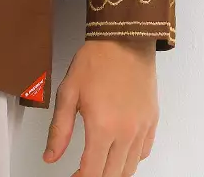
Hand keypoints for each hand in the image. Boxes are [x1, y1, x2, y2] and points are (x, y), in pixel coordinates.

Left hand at [43, 38, 158, 175]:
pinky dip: (131, 159)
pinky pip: (144, 152)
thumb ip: (59, 129)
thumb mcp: (68, 92)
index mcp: (102, 128)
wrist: (124, 39)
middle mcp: (125, 133)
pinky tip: (120, 152)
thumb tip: (51, 157)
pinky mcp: (152, 121)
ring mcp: (141, 129)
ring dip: (114, 172)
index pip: (92, 173)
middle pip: (112, 175)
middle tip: (83, 172)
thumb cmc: (95, 61)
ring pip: (130, 169)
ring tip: (100, 166)